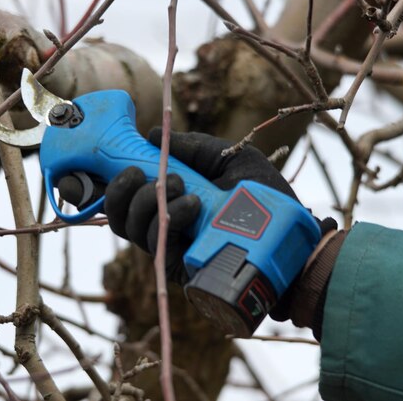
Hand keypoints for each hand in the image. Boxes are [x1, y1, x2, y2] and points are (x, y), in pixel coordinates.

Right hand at [59, 128, 333, 283]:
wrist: (295, 236)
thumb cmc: (266, 197)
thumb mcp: (230, 158)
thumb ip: (193, 147)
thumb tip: (147, 135)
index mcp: (168, 201)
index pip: (124, 196)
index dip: (107, 182)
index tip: (113, 162)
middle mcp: (164, 225)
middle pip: (117, 216)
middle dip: (121, 191)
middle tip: (147, 173)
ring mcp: (172, 248)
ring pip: (132, 230)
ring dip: (148, 201)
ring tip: (182, 187)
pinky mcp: (183, 268)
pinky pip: (157, 247)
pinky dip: (169, 219)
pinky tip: (192, 205)